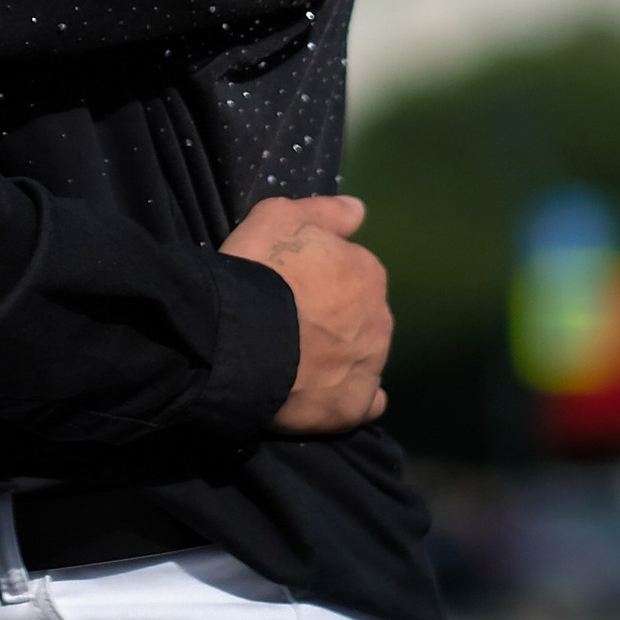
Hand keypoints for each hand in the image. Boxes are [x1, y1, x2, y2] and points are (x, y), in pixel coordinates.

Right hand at [221, 193, 390, 432]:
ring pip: (363, 359)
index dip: (321, 280)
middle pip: (361, 317)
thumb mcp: (279, 216)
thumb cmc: (257, 269)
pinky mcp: (352, 407)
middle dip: (336, 319)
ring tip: (300, 363)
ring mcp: (370, 366)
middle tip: (292, 324)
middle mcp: (380, 320)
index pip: (352, 274)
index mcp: (367, 274)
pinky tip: (326, 397)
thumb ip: (326, 212)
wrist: (239, 335)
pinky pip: (363, 404)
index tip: (291, 287)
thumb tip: (360, 211)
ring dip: (341, 358)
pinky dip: (350, 398)